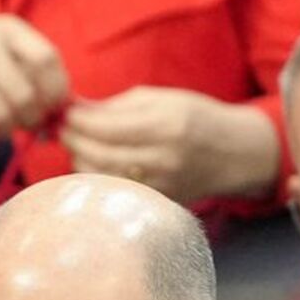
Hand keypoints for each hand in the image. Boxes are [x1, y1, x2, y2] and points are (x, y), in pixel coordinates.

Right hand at [0, 12, 70, 137]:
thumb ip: (30, 66)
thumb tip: (64, 110)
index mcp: (7, 28)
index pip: (47, 59)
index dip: (56, 90)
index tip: (53, 106)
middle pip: (26, 95)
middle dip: (32, 118)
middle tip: (27, 124)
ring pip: (0, 114)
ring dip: (7, 129)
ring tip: (3, 128)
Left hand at [60, 87, 281, 203]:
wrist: (235, 154)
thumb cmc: (197, 118)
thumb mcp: (162, 99)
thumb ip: (117, 105)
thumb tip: (75, 109)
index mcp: (166, 125)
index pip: (106, 127)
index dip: (78, 120)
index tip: (64, 112)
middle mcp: (164, 159)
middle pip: (99, 155)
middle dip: (74, 140)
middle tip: (64, 129)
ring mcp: (161, 185)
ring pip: (103, 176)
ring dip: (81, 159)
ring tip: (78, 145)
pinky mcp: (159, 201)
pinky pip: (116, 189)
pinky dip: (98, 175)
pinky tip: (95, 162)